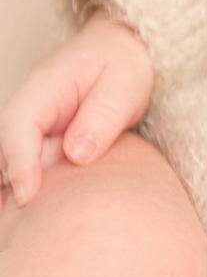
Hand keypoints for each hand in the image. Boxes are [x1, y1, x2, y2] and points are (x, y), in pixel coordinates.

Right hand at [0, 5, 152, 210]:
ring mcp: (33, 126)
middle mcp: (28, 109)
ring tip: (25, 228)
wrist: (124, 48)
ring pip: (12, 163)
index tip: (28, 196)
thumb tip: (78, 154)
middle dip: (8, 185)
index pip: (17, 128)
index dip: (20, 164)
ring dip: (16, 189)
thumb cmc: (125, 63)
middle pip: (6, 152)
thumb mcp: (124, 85)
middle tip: (20, 224)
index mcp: (42, 90)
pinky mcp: (43, 141)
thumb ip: (102, 117)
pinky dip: (29, 187)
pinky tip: (35, 218)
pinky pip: (29, 166)